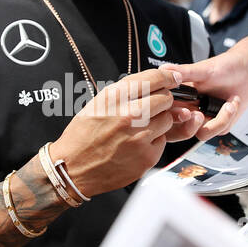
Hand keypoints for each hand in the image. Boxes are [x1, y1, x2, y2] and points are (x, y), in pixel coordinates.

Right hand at [51, 68, 184, 196]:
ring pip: (168, 120)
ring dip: (159, 121)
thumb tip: (151, 83)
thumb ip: (124, 93)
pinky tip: (137, 144)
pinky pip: (163, 141)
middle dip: (162, 101)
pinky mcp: (147, 156)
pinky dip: (154, 141)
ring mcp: (140, 137)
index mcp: (114, 98)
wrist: (73, 169)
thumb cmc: (83, 137)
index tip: (174, 78)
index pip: (153, 78)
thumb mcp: (97, 104)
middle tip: (153, 108)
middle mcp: (129, 115)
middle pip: (166, 98)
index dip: (168, 77)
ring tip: (141, 128)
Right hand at [163, 53, 247, 139]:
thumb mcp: (203, 69)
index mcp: (180, 97)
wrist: (247, 71)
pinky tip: (233, 103)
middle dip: (190, 126)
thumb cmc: (224, 66)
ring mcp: (204, 119)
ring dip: (218, 120)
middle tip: (199, 114)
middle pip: (178, 132)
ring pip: (201, 134)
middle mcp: (189, 109)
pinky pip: (218, 131)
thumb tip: (163, 69)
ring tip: (228, 103)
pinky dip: (228, 117)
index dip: (171, 117)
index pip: (165, 113)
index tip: (184, 111)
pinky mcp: (218, 125)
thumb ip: (184, 72)